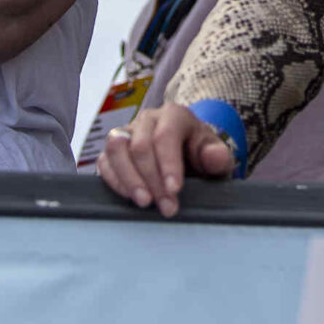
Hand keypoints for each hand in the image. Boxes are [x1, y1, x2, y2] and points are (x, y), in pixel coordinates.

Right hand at [97, 103, 237, 216]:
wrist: (188, 161)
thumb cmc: (201, 158)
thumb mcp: (216, 158)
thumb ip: (218, 157)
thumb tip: (214, 156)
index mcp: (175, 115)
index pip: (166, 135)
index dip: (168, 164)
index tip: (174, 190)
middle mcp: (148, 119)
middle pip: (140, 145)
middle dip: (153, 180)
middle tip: (167, 207)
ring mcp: (127, 132)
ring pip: (116, 148)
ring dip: (129, 179)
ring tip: (144, 203)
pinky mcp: (113, 150)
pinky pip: (104, 162)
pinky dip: (115, 181)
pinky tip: (129, 198)